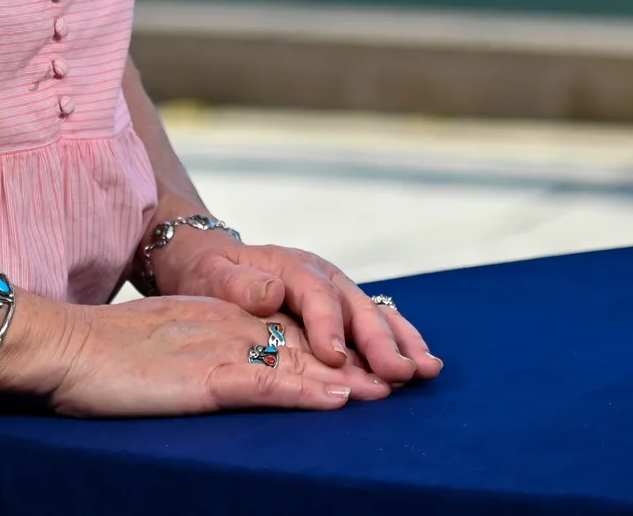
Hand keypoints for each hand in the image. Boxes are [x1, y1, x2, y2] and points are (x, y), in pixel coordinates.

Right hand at [17, 294, 361, 417]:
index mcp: (217, 317)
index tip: (375, 358)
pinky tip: (338, 399)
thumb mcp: (160, 344)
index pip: (289, 328)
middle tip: (408, 372)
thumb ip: (195, 349)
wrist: (59, 346)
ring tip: (392, 388)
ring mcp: (218, 352)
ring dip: (348, 378)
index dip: (336, 343)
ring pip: (298, 363)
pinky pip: (265, 385)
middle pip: (307, 343)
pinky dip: (305, 394)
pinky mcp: (204, 379)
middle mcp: (227, 328)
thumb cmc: (98, 355)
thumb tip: (223, 369)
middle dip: (358, 358)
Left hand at [156, 231, 441, 389]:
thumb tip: (271, 292)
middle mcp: (322, 276)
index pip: (314, 294)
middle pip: (354, 306)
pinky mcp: (344, 309)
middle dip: (378, 341)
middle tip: (398, 373)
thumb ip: (236, 283)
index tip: (336, 356)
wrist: (211, 260)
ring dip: (402, 342)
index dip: (328, 325)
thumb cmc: (207, 272)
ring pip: (376, 314)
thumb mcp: (210, 273)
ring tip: (425, 370)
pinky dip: (402, 342)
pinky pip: (378, 323)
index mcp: (290, 265)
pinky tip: (423, 365)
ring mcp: (337, 291)